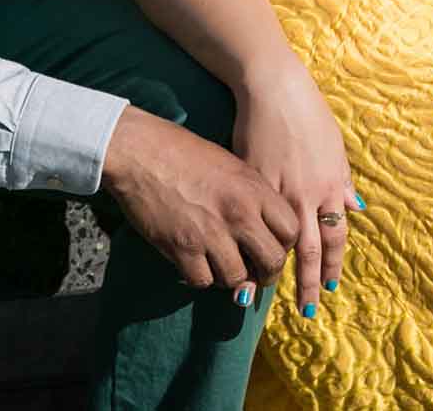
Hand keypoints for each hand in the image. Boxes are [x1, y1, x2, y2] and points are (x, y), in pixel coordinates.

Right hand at [99, 105, 297, 306]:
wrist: (141, 151)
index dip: (284, 245)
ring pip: (238, 279)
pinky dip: (200, 277)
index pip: (291, 231)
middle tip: (255, 273)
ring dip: (230, 278)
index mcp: (255, 189)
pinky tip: (195, 262)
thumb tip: (262, 233)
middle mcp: (239, 213)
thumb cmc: (185, 153)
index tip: (272, 246)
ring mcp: (211, 233)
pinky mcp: (182, 248)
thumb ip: (251, 199)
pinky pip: (203, 281)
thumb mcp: (232, 167)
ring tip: (221, 266)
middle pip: (272, 261)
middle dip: (266, 274)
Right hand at [235, 63, 360, 319]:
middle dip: (309, 283)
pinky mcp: (249, 182)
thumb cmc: (308, 116)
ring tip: (265, 295)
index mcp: (331, 186)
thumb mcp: (335, 148)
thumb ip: (343, 181)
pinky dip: (244, 243)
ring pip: (279, 241)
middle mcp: (307, 194)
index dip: (333, 265)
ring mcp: (277, 190)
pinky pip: (250, 221)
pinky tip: (238, 260)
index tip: (330, 289)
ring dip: (275, 271)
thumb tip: (356, 207)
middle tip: (307, 310)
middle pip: (311, 249)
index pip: (335, 236)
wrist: (274, 91)